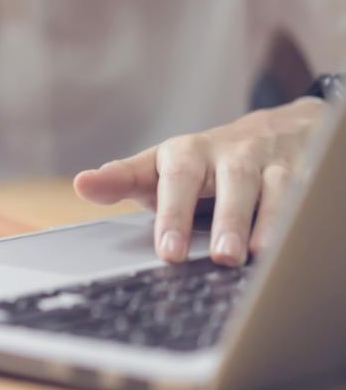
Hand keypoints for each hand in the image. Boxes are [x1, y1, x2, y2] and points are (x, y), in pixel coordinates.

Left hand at [73, 98, 323, 265]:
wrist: (269, 132)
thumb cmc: (200, 163)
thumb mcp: (157, 166)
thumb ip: (122, 179)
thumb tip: (83, 184)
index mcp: (186, 153)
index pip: (174, 178)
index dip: (171, 214)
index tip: (168, 252)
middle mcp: (230, 153)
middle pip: (230, 180)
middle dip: (226, 218)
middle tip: (221, 257)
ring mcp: (270, 161)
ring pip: (275, 186)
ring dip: (267, 221)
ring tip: (255, 255)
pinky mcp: (303, 170)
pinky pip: (305, 193)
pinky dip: (299, 216)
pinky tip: (291, 244)